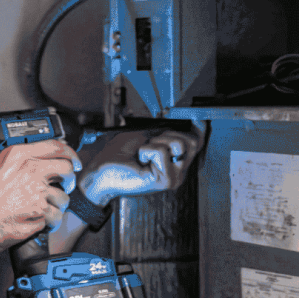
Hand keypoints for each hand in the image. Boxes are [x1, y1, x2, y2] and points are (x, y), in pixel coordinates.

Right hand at [0, 139, 81, 253]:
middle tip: (63, 185)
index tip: (74, 161)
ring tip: (42, 209)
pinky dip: (50, 222)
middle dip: (68, 179)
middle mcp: (31, 170)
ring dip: (57, 205)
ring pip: (64, 197)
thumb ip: (19, 161)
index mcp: (19, 155)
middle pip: (67, 168)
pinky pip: (57, 216)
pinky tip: (38, 220)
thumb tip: (40, 161)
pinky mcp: (41, 212)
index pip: (55, 146)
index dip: (70, 153)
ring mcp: (38, 191)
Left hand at [79, 123, 204, 204]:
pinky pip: (162, 152)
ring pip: (180, 145)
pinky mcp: (165, 181)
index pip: (198, 142)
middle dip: (170, 134)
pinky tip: (139, 160)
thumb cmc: (118, 155)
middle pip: (192, 142)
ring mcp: (173, 178)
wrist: (101, 171)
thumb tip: (185, 117)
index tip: (192, 116)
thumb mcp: (146, 135)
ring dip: (157, 142)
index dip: (198, 127)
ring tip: (143, 152)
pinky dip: (146, 150)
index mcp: (175, 162)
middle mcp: (178, 172)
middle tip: (150, 142)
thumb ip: (166, 130)